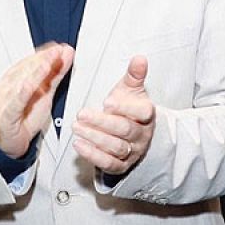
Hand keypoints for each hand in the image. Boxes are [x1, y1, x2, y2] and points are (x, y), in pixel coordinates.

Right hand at [0, 44, 72, 158]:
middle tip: (58, 51)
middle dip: (44, 59)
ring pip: (21, 83)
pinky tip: (29, 87)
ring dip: (35, 73)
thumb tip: (66, 54)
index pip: (33, 61)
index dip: (47, 53)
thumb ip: (56, 73)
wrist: (10, 138)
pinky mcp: (7, 113)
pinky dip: (21, 94)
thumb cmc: (24, 114)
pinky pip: (15, 102)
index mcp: (19, 76)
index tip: (60, 48)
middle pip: (28, 69)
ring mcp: (8, 98)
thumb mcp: (45, 92)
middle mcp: (11, 84)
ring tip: (47, 64)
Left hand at [73, 56, 155, 174]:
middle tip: (82, 114)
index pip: (142, 112)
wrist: (132, 133)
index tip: (107, 102)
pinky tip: (79, 145)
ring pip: (116, 147)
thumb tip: (139, 58)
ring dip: (95, 138)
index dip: (125, 108)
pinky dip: (93, 155)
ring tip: (77, 128)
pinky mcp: (122, 165)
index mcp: (147, 114)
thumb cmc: (128, 107)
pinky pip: (109, 164)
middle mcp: (142, 134)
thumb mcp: (131, 90)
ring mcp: (133, 151)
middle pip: (125, 130)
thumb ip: (134, 75)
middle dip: (102, 122)